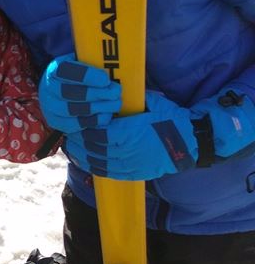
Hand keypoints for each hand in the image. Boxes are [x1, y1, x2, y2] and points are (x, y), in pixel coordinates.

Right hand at [39, 54, 120, 133]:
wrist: (59, 91)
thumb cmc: (78, 76)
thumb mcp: (81, 63)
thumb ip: (93, 61)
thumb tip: (115, 61)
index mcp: (55, 69)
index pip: (66, 71)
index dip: (86, 76)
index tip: (105, 79)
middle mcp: (48, 88)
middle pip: (70, 93)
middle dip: (96, 94)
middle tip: (115, 92)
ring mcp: (49, 106)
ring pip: (72, 111)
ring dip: (97, 108)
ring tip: (114, 104)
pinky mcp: (55, 122)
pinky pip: (74, 125)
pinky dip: (92, 121)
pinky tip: (105, 115)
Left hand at [63, 91, 197, 179]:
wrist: (192, 142)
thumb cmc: (171, 119)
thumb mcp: (150, 103)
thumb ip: (131, 100)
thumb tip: (115, 90)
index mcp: (128, 132)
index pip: (97, 133)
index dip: (84, 130)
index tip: (76, 124)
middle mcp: (127, 150)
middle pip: (94, 148)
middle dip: (80, 143)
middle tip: (70, 137)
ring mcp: (131, 164)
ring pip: (99, 163)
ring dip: (84, 156)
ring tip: (74, 149)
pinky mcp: (136, 173)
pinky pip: (110, 173)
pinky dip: (96, 168)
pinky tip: (87, 163)